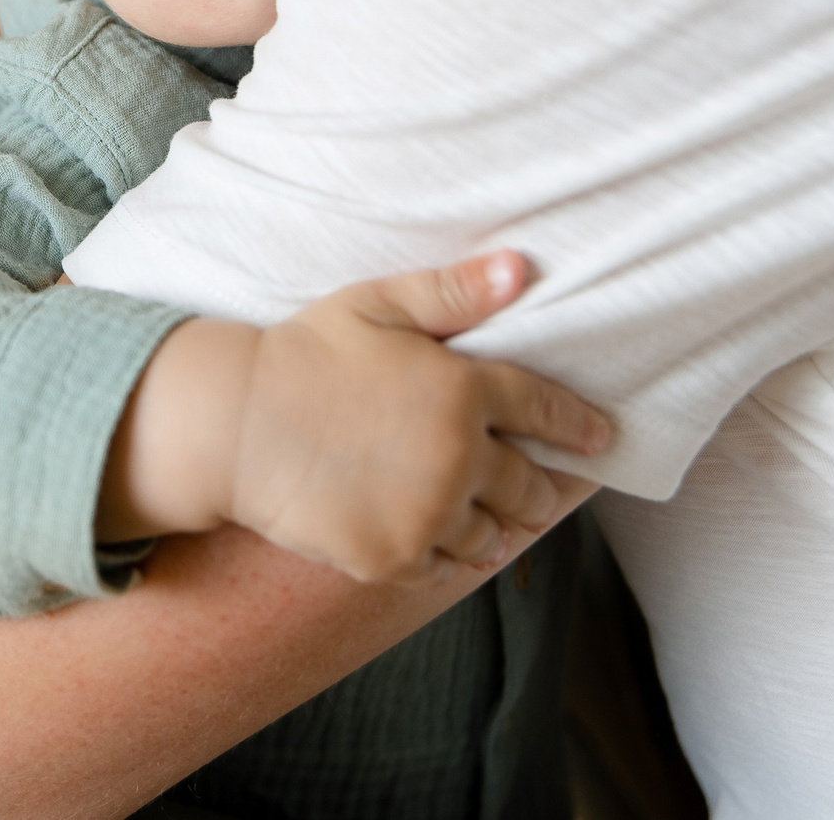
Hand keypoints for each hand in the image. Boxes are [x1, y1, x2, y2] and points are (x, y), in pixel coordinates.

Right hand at [231, 253, 609, 582]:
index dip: (578, 426)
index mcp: (464, 391)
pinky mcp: (394, 558)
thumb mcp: (377, 305)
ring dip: (492, 524)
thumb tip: (520, 268)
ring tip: (484, 517)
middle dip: (539, 487)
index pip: (545, 411)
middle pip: (529, 488)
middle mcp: (459, 460)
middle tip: (538, 488)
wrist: (233, 424)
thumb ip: (453, 292)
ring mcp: (427, 515)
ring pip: (491, 535)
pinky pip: (443, 566)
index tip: (600, 440)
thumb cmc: (304, 353)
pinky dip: (444, 553)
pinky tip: (428, 534)